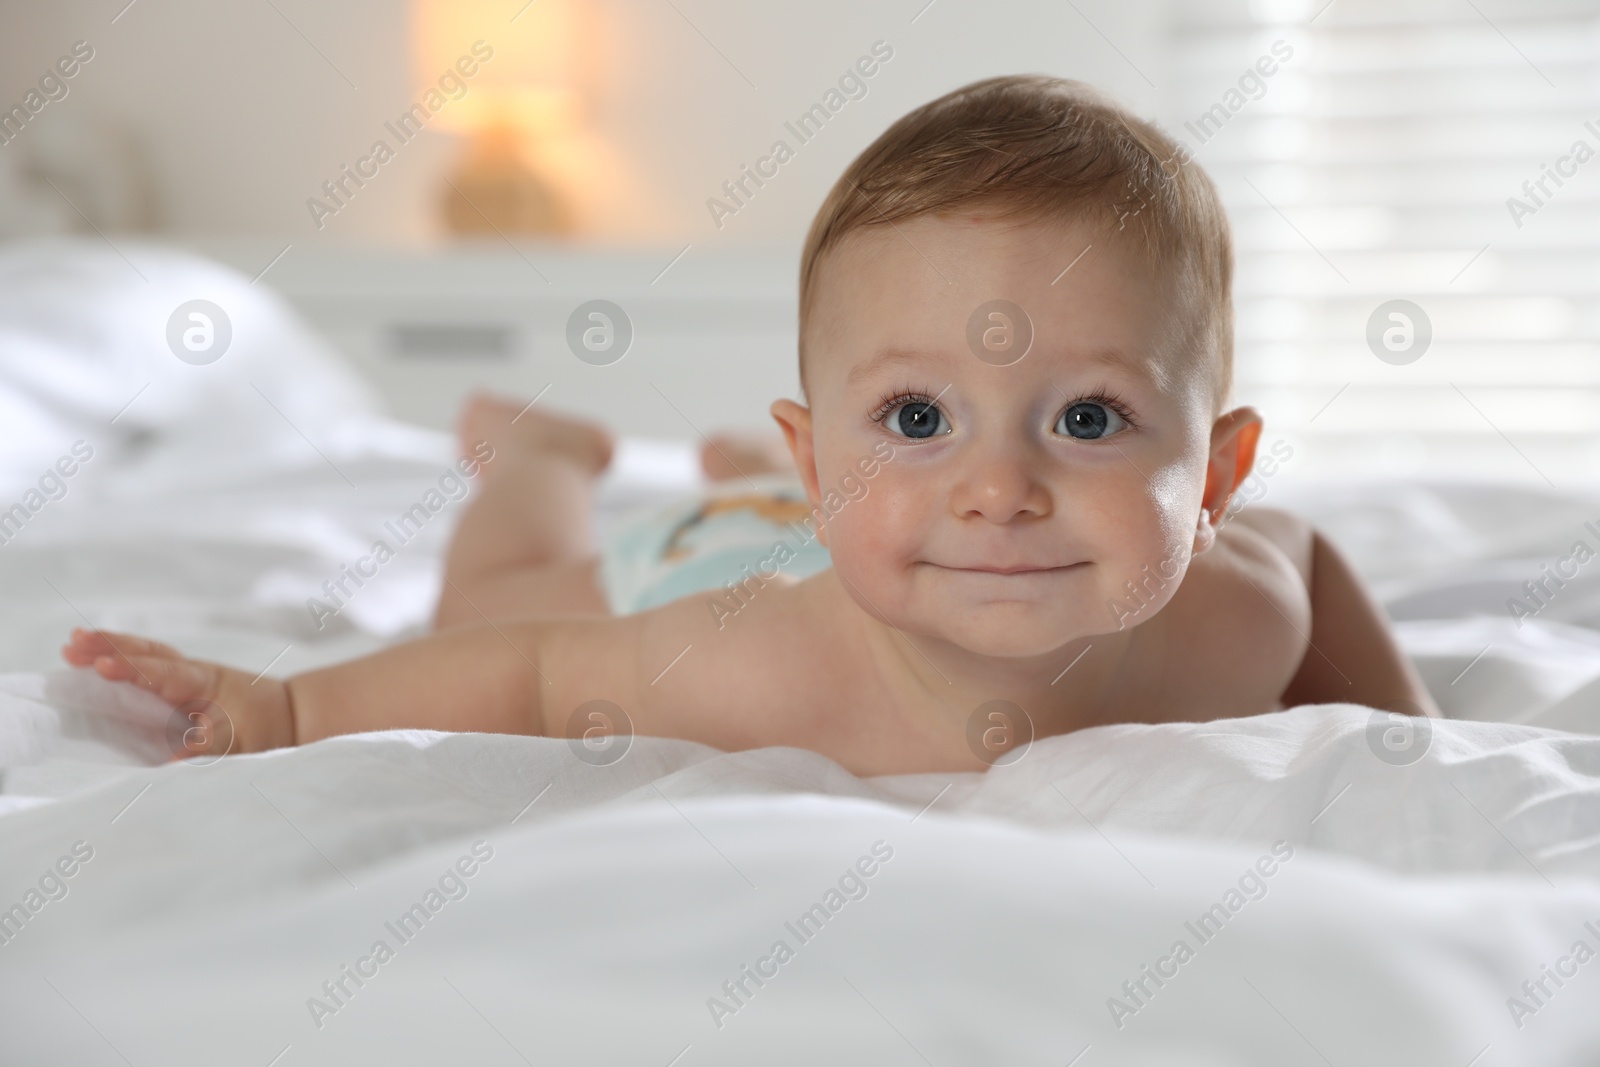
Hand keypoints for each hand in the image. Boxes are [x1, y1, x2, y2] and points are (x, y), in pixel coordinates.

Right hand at [61, 629, 296, 757]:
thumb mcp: (242, 743)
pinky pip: (146, 666)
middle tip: (72, 644)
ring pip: (145, 655)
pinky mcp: (177, 684)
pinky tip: (93, 658)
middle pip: (149, 654)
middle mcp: (192, 673)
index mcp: (205, 684)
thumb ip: (207, 748)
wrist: (287, 714)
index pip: (163, 673)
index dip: (133, 670)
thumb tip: (170, 761)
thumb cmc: (265, 729)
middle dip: (111, 648)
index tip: (101, 666)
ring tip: (72, 644)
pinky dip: (120, 659)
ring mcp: (184, 676)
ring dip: (111, 648)